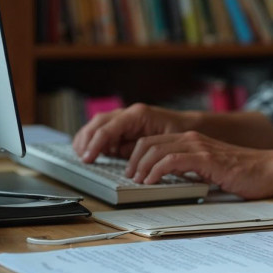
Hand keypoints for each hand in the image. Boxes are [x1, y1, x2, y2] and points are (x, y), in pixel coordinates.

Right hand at [72, 103, 198, 162]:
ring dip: (87, 139)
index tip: (88, 158)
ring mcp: (125, 118)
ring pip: (97, 124)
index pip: (109, 127)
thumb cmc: (179, 133)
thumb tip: (119, 154)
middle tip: (83, 158)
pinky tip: (92, 152)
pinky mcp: (124, 126)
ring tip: (83, 156)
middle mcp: (129, 113)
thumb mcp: (162, 142)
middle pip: (98, 123)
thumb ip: (140, 148)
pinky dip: (94, 140)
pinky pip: (103, 130)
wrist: (189, 126)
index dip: (96, 144)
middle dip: (87, 140)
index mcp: (138, 115)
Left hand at [125, 131, 272, 199]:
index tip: (130, 172)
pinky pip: (172, 160)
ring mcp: (199, 147)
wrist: (269, 169)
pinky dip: (156, 170)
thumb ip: (191, 168)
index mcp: (192, 140)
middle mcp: (193, 138)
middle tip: (129, 178)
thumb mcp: (209, 168)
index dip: (135, 155)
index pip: (153, 141)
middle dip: (132, 161)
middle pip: (148, 142)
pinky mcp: (206, 158)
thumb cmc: (244, 172)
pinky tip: (152, 182)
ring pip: (156, 149)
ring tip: (137, 182)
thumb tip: (168, 178)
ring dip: (140, 167)